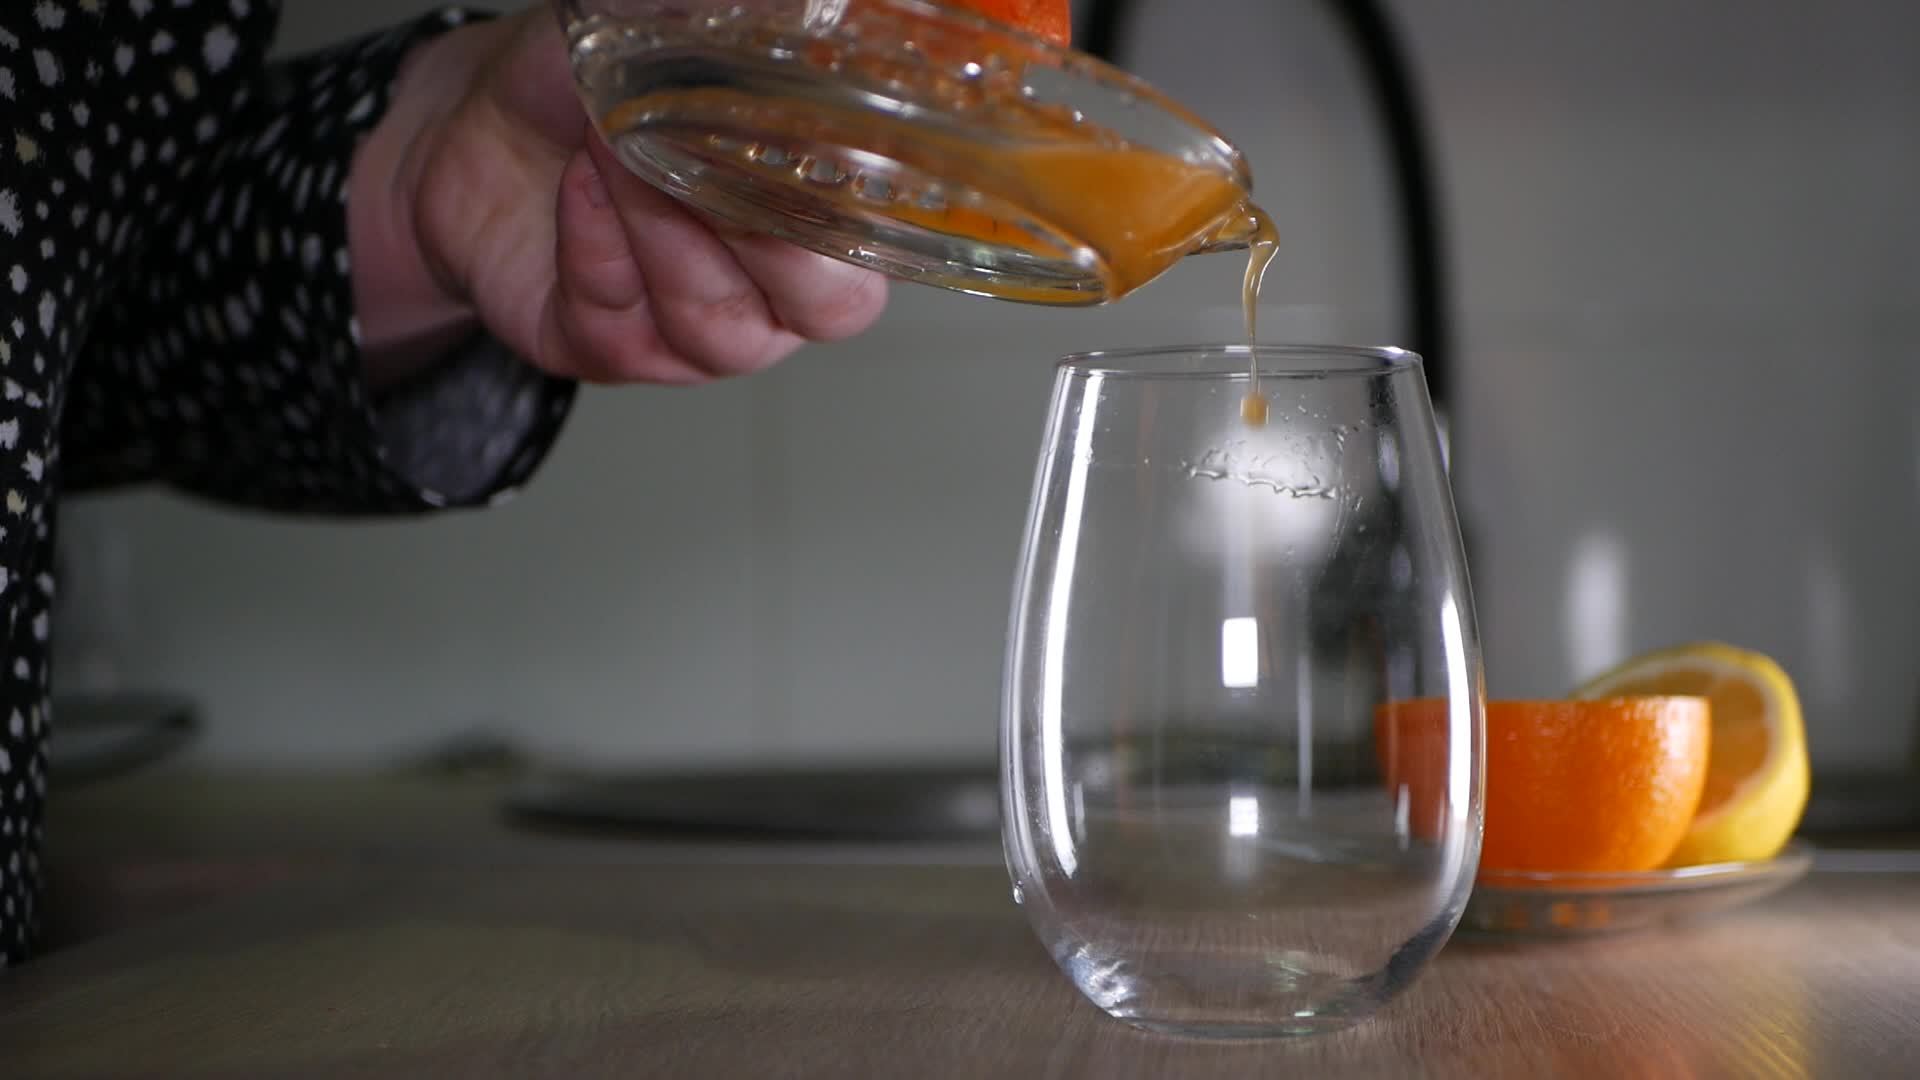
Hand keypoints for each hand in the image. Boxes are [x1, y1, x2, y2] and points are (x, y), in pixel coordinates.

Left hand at [349, 6, 887, 388]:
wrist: (478, 126)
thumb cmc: (589, 87)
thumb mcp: (670, 35)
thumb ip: (739, 32)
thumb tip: (793, 7)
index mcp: (823, 217)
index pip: (882, 243)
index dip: (853, 210)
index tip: (813, 148)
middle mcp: (780, 291)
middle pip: (828, 307)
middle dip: (766, 232)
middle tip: (708, 149)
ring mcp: (705, 335)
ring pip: (718, 322)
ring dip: (661, 224)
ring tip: (614, 145)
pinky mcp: (618, 355)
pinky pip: (624, 327)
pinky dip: (595, 244)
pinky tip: (579, 185)